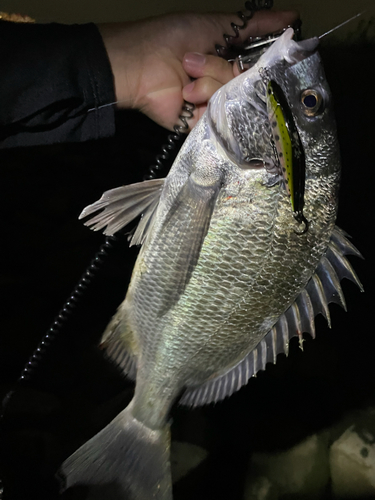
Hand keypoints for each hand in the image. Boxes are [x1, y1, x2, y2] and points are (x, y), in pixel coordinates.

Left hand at [97, 10, 297, 130]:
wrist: (143, 64)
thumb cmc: (175, 38)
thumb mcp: (218, 23)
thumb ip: (255, 23)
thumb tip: (293, 16)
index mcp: (232, 60)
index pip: (261, 67)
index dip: (265, 65)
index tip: (272, 58)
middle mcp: (227, 84)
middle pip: (249, 84)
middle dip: (224, 70)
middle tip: (198, 61)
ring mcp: (215, 104)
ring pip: (233, 99)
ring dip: (207, 82)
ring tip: (186, 77)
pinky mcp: (203, 123)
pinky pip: (219, 117)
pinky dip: (202, 101)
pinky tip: (187, 95)